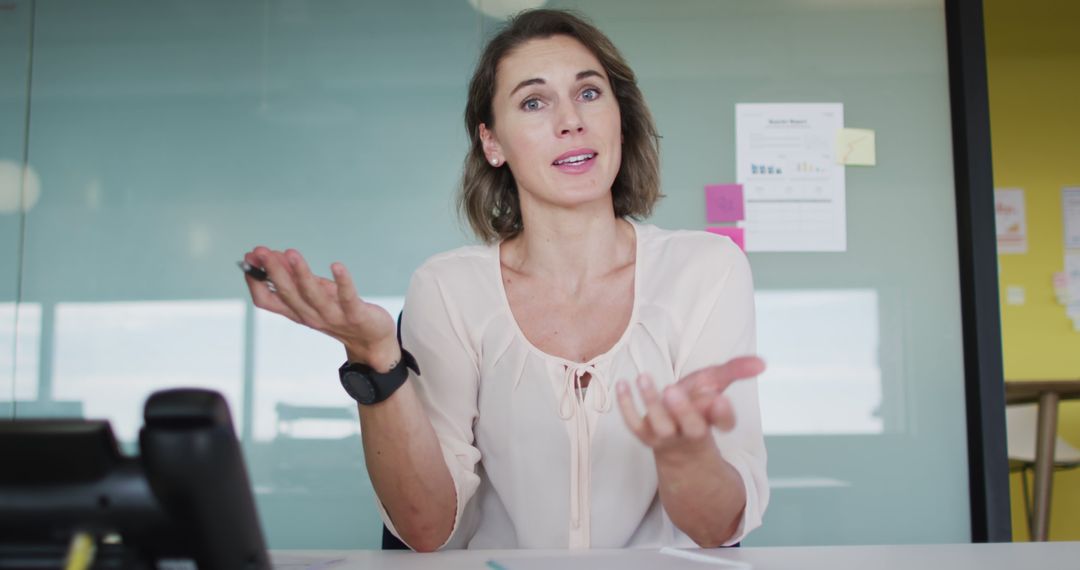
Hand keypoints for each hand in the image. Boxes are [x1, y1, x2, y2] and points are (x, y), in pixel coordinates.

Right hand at [241, 246, 399, 368]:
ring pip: (312, 295)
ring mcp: (333, 316)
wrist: (372, 341)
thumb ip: (297, 277)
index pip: (266, 301)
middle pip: (287, 294)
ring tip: (290, 252)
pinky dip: (342, 281)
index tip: (249, 259)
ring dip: (300, 273)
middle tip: (260, 251)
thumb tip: (277, 254)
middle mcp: (311, 316)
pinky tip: (336, 265)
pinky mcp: (355, 315)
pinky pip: (348, 297)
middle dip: (273, 271)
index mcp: (297, 312)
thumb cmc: (340, 312)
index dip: (255, 281)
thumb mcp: (315, 295)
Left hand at [615, 356, 764, 459]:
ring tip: (643, 377)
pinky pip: (635, 425)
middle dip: (683, 411)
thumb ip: (737, 370)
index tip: (720, 400)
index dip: (722, 413)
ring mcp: (668, 436)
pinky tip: (621, 384)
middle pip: (691, 427)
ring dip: (651, 403)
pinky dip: (626, 407)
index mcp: (713, 421)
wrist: (677, 442)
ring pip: (661, 425)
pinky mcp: (646, 434)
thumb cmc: (699, 406)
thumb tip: (762, 363)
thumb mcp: (717, 385)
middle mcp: (692, 432)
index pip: (723, 421)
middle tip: (672, 391)